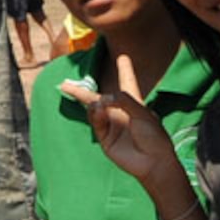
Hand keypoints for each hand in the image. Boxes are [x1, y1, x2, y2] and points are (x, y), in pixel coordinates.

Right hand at [58, 53, 188, 207]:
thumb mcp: (142, 113)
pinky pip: (95, 122)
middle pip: (98, 97)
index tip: (122, 57)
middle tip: (64, 84)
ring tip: (95, 102)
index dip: (125, 69)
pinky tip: (97, 109)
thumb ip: (123, 101)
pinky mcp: (105, 137)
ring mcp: (111, 124)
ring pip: (93, 109)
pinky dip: (94, 114)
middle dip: (81, 91)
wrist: (153, 162)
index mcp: (134, 103)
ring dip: (90, 102)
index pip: (128, 82)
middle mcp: (120, 112)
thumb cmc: (155, 137)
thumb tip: (102, 98)